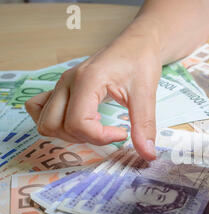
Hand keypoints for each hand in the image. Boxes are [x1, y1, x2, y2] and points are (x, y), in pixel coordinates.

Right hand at [25, 26, 161, 159]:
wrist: (137, 44)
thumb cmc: (140, 61)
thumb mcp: (147, 93)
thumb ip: (144, 125)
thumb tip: (148, 154)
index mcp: (87, 80)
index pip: (77, 123)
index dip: (100, 137)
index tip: (122, 133)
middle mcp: (67, 82)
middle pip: (55, 126)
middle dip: (84, 138)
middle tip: (109, 133)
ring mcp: (61, 85)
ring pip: (45, 122)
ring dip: (68, 134)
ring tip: (96, 129)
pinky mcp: (62, 88)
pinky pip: (40, 109)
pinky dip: (55, 123)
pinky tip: (79, 122)